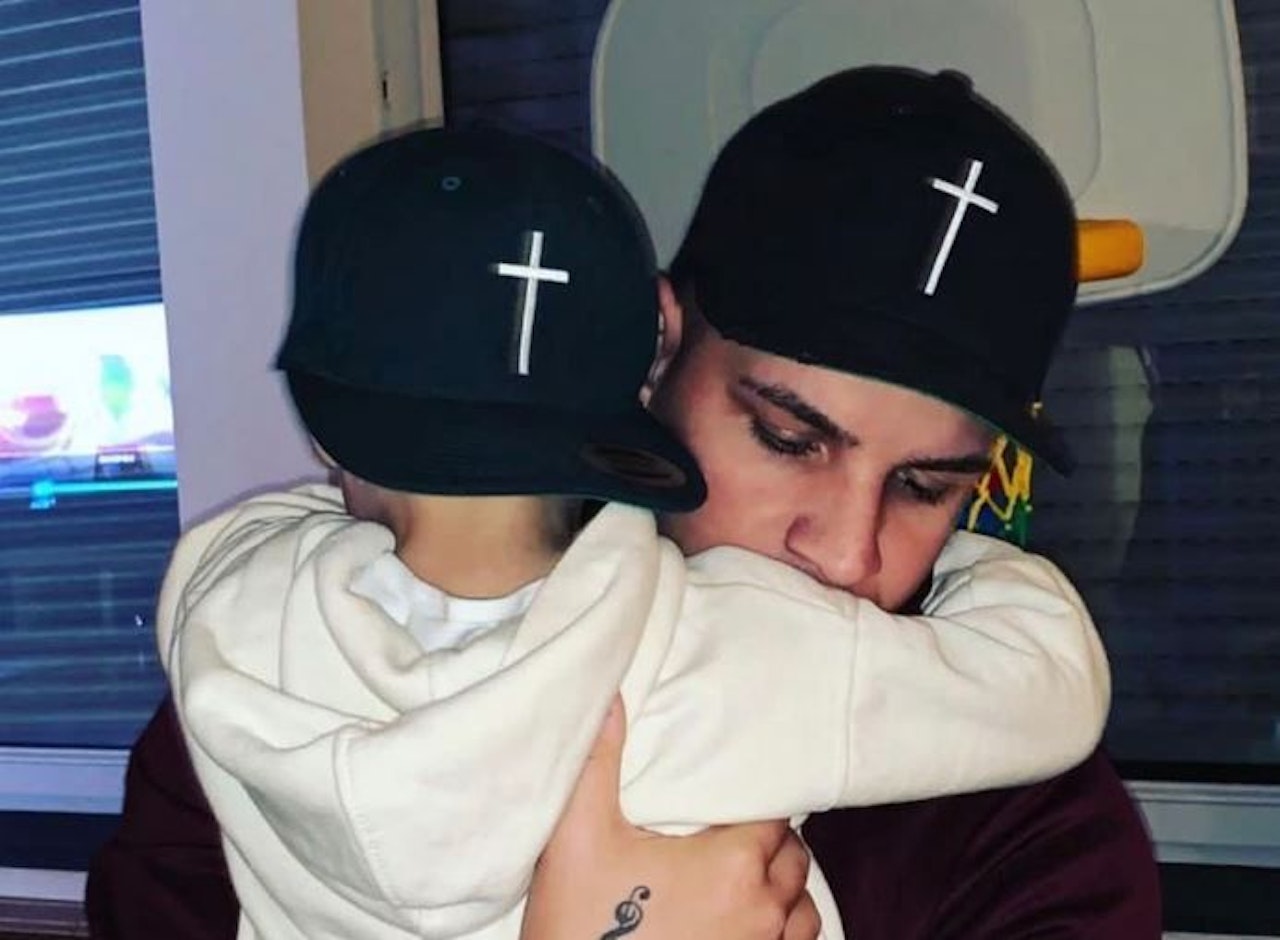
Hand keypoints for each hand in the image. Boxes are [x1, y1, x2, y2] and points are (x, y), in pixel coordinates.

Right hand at [521, 697, 819, 939]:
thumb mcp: (577, 837)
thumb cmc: (582, 927)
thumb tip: (610, 698)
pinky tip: (749, 926)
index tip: (731, 804)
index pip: (773, 819)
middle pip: (793, 862)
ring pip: (803, 913)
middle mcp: (762, 913)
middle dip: (770, 845)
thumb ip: (598, 762)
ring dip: (785, 893)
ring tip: (749, 881)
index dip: (755, 807)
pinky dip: (784, 934)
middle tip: (734, 836)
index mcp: (732, 866)